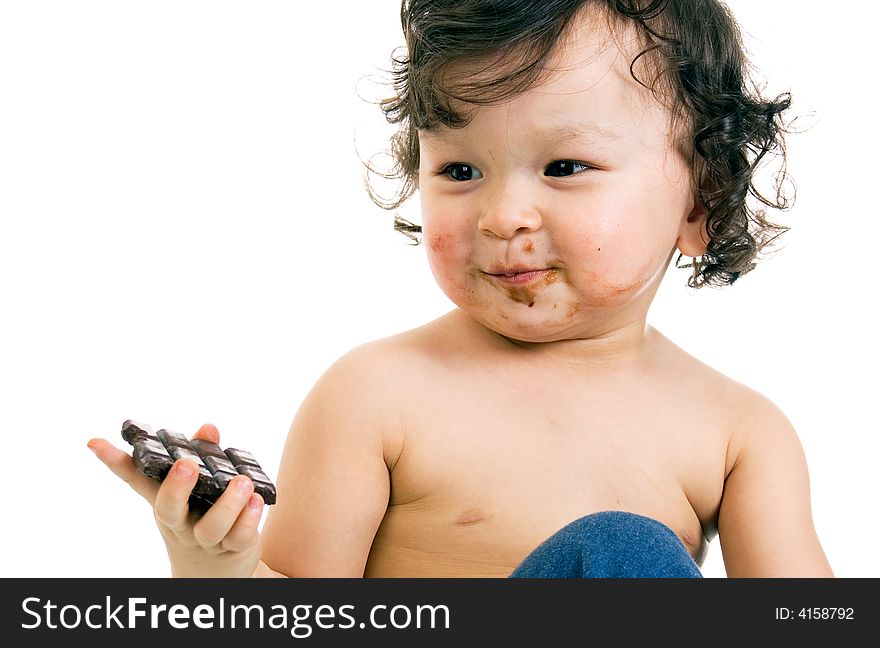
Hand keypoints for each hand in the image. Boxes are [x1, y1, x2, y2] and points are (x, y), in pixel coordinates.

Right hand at [88, 423, 265, 577]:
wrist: (215, 571)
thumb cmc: (202, 517)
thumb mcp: (197, 488)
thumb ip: (203, 455)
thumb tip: (208, 428)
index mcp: (166, 502)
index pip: (137, 480)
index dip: (116, 462)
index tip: (95, 442)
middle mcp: (180, 522)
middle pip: (168, 509)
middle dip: (176, 487)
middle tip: (186, 464)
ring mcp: (205, 538)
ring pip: (212, 526)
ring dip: (228, 504)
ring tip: (242, 482)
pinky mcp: (233, 548)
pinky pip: (239, 537)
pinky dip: (249, 519)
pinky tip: (257, 501)